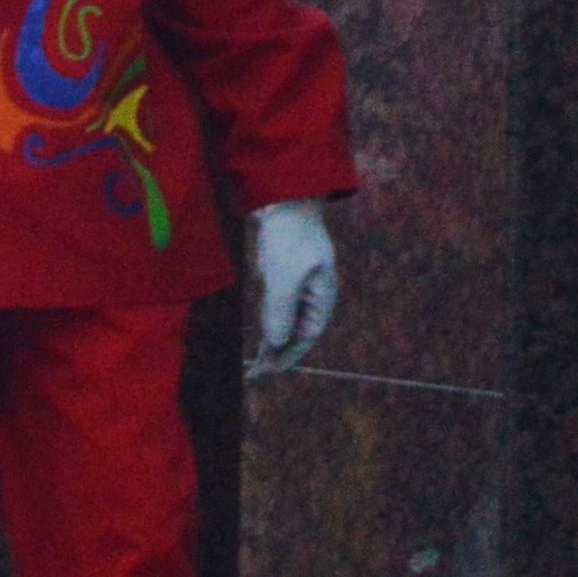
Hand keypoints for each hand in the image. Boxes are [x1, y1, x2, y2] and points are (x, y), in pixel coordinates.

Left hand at [245, 198, 339, 371]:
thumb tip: (276, 343)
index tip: (269, 373)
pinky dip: (269, 324)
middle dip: (278, 354)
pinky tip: (259, 338)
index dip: (289, 356)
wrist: (283, 201)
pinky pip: (276, 308)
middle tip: (255, 375)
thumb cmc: (289, 238)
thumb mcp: (283, 276)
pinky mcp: (281, 277)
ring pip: (285, 322)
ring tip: (255, 364)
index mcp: (322, 297)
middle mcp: (313, 295)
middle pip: (296, 333)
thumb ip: (280, 310)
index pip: (307, 336)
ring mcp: (298, 286)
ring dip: (272, 343)